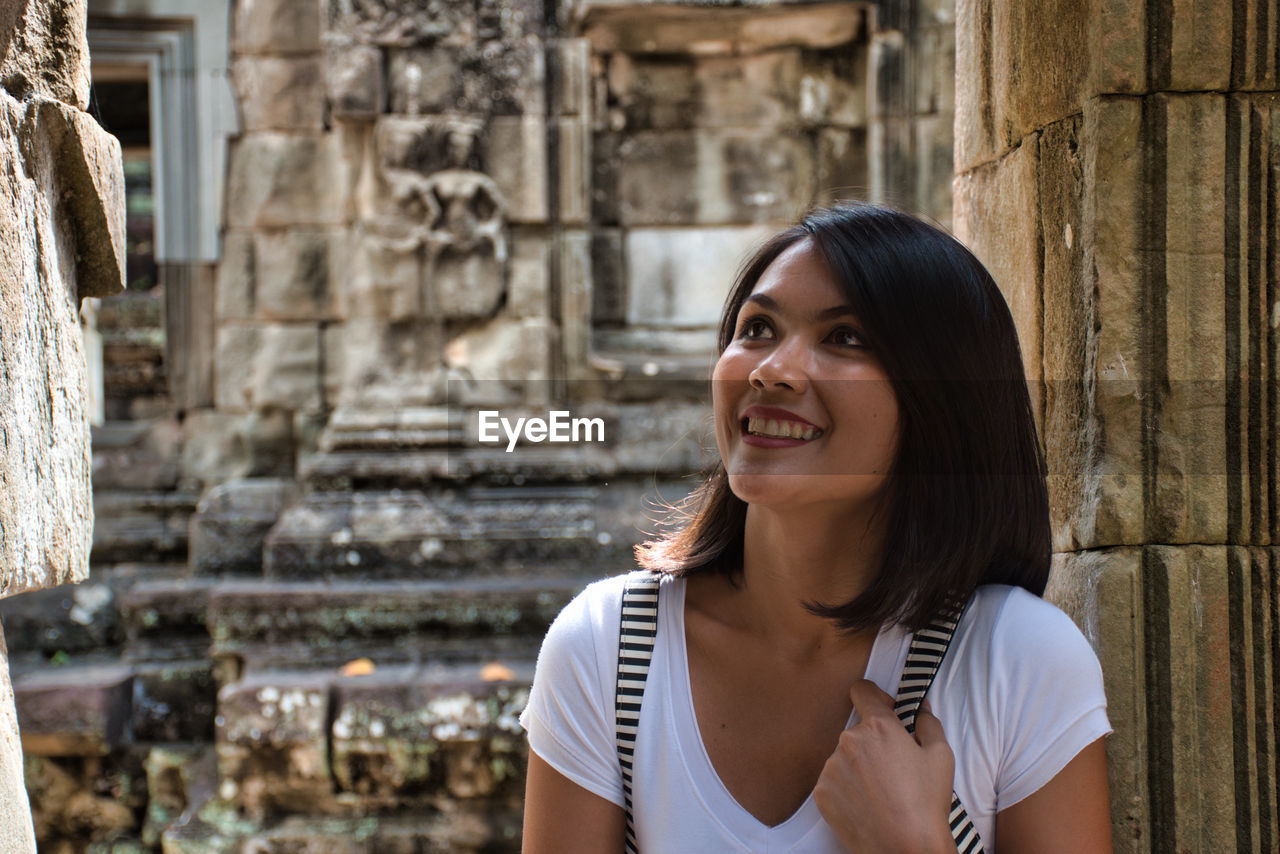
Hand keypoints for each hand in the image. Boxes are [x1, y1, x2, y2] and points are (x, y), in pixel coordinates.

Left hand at [813, 680, 956, 852]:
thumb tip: (922, 708)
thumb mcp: (941, 757)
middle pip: (857, 731)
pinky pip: (833, 780)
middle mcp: (848, 741)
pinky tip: (866, 804)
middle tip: (893, 768)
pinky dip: (846, 788)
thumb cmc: (926, 804)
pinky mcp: (821, 792)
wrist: (905, 848)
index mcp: (878, 727)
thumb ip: (929, 723)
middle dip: (873, 742)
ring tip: (881, 791)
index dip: (874, 697)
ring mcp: (831, 767)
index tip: (884, 710)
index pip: (862, 690)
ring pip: (844, 757)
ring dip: (858, 766)